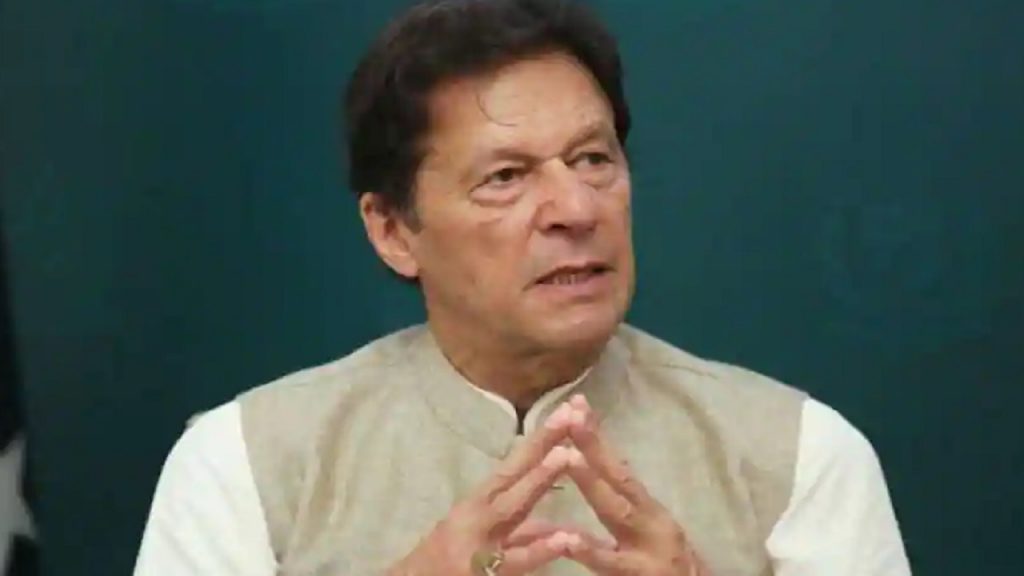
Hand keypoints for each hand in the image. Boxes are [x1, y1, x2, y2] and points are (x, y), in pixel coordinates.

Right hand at [387, 406, 581, 575]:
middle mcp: (477, 518)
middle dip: (542, 447)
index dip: (538, 441)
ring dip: (538, 482)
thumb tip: (560, 523)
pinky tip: (565, 540)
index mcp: (477, 505)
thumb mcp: (479, 537)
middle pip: (513, 477)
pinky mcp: (481, 573)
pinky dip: (540, 551)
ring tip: (567, 457)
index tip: (566, 412)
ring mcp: (479, 545)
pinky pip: (515, 561)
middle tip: (570, 417)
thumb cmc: (442, 562)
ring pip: (512, 510)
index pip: (512, 467)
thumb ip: (521, 530)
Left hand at [560, 395, 710, 575]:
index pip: (619, 469)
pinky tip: (569, 540)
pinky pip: (611, 565)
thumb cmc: (672, 570)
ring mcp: (647, 552)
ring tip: (569, 459)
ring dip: (592, 485)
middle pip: (619, 481)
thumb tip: (592, 474)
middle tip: (570, 415)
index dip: (597, 438)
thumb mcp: (650, 535)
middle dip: (593, 448)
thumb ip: (624, 509)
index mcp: (650, 512)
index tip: (576, 403)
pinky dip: (591, 552)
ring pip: (617, 515)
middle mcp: (652, 525)